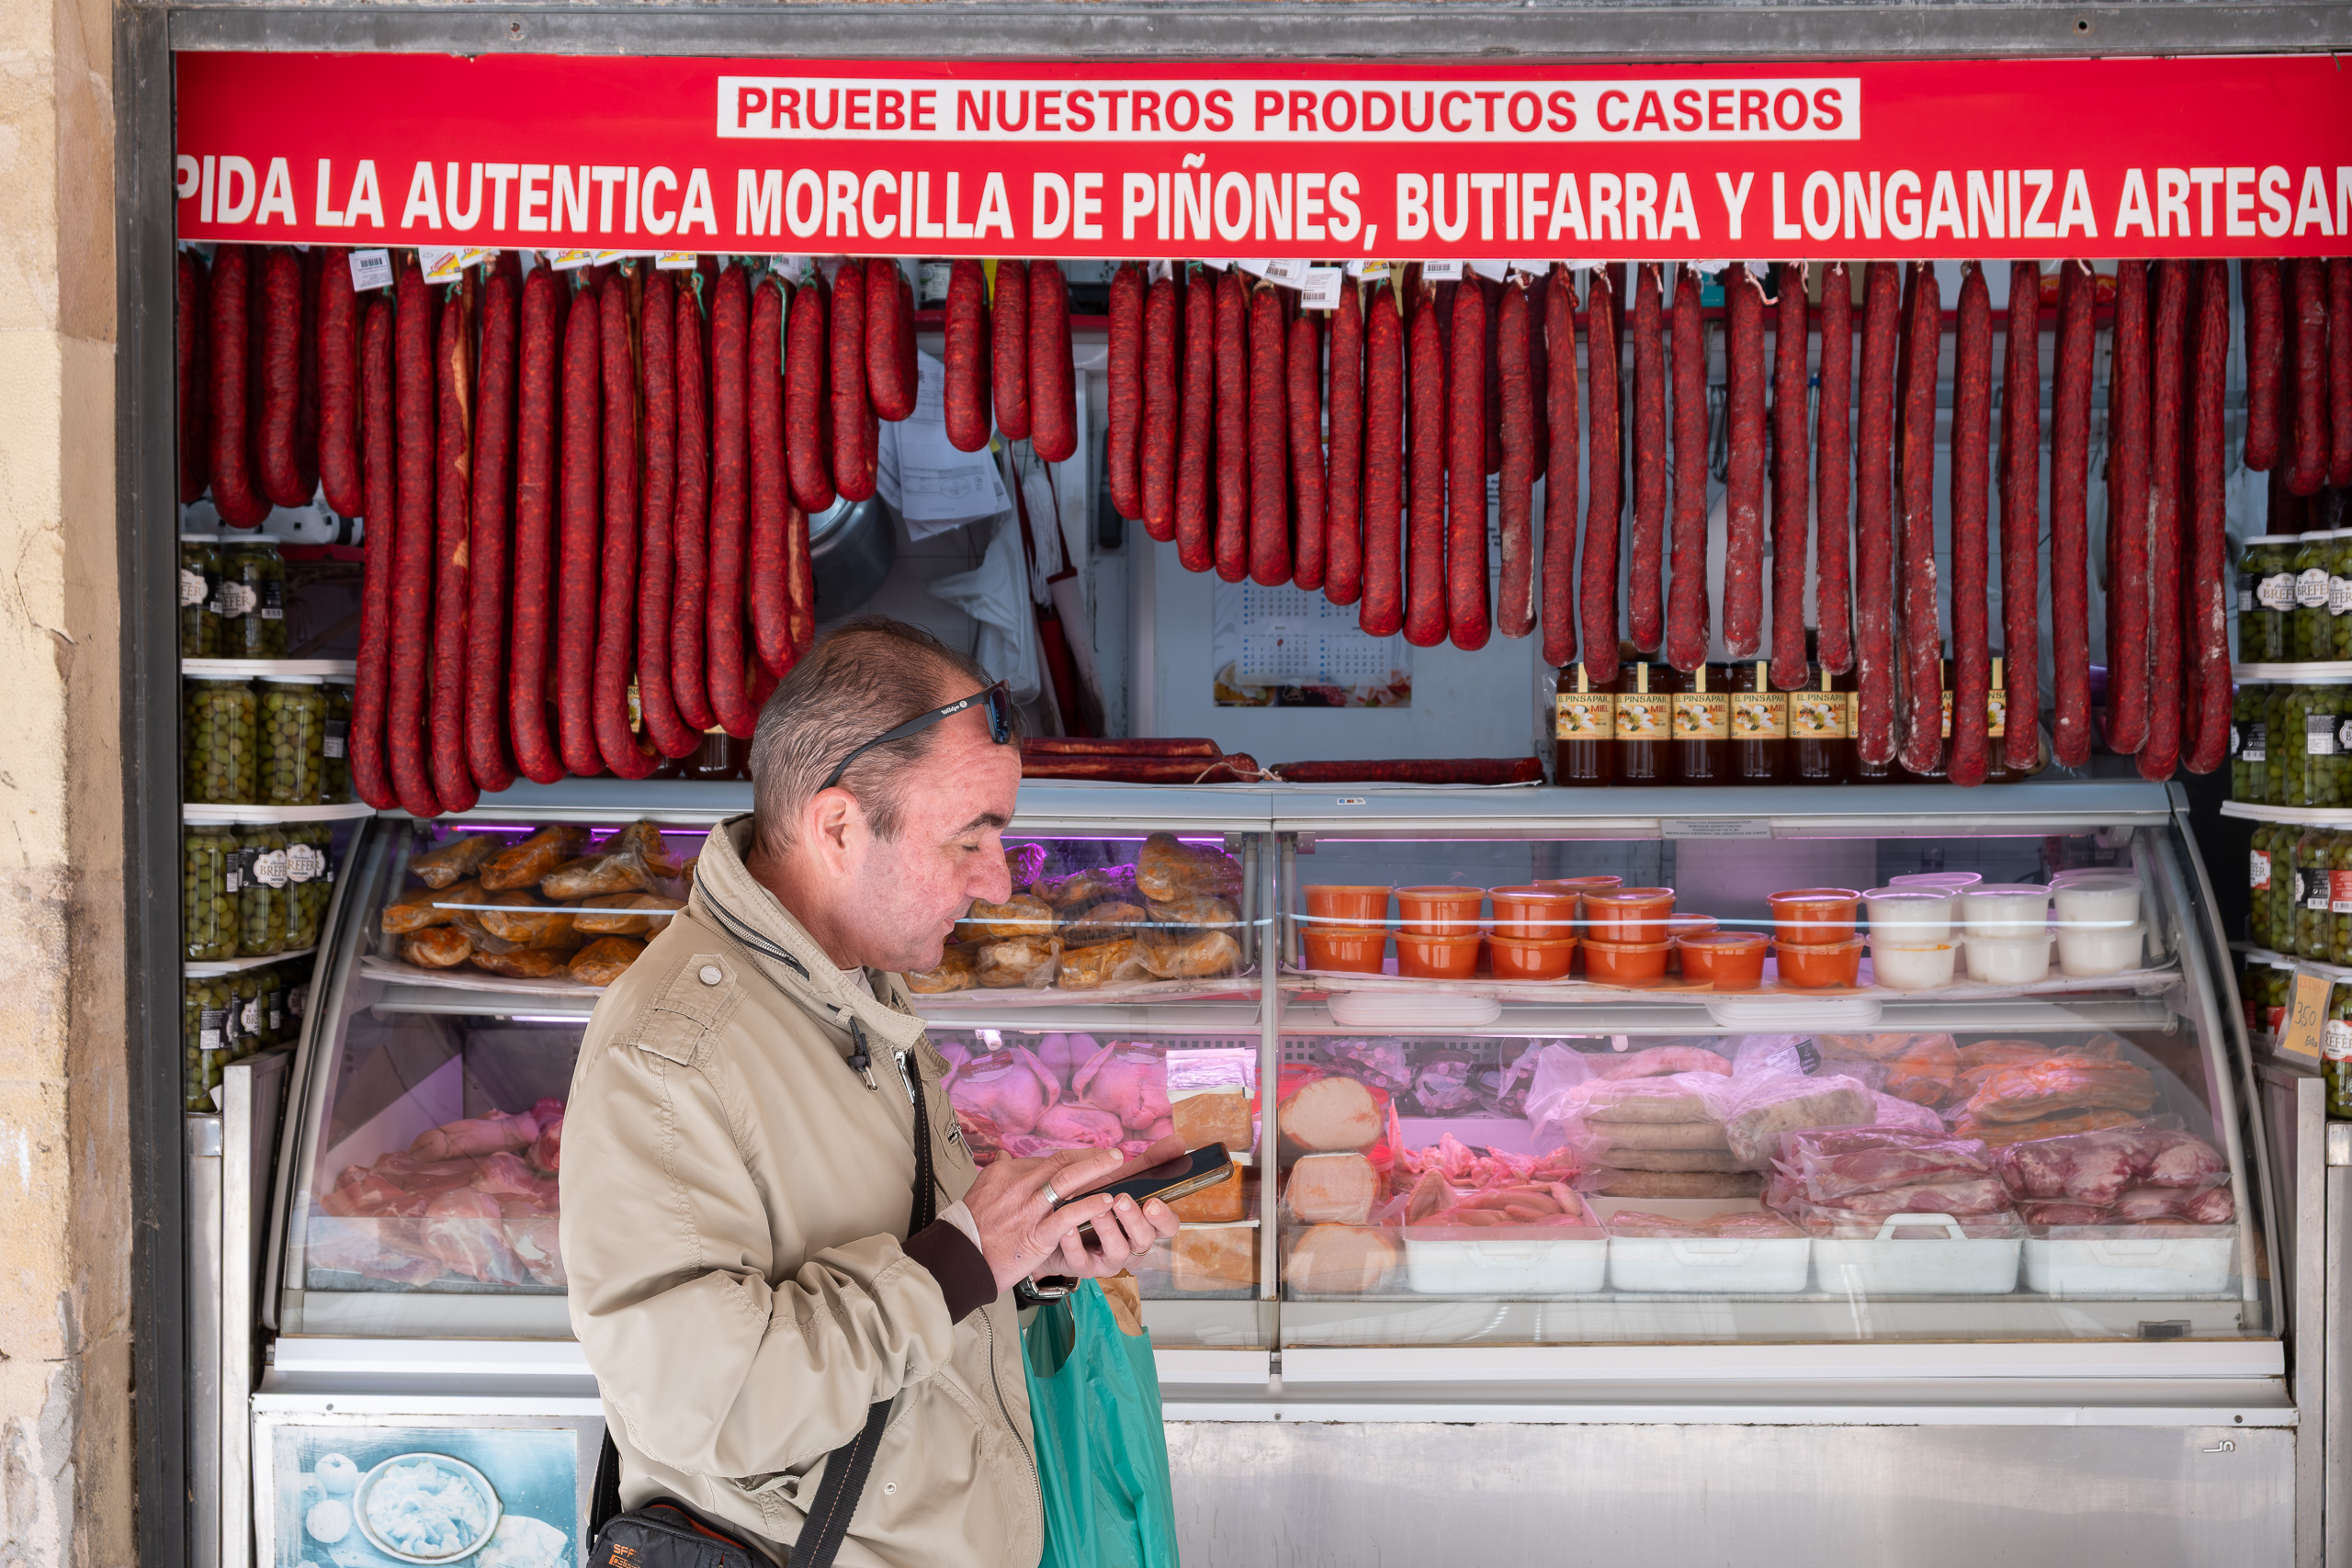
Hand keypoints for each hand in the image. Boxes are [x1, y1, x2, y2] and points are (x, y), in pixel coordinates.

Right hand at [963, 1148, 1180, 1290]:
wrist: (960, 1257)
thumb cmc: (971, 1225)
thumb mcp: (981, 1188)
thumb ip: (998, 1170)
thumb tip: (1004, 1154)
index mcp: (1008, 1172)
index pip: (1051, 1159)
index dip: (1078, 1156)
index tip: (1096, 1155)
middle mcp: (1020, 1185)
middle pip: (1063, 1164)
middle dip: (1092, 1158)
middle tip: (1116, 1154)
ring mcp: (1029, 1210)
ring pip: (1067, 1182)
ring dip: (1096, 1171)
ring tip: (1117, 1167)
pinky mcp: (1036, 1234)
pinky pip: (1067, 1215)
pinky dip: (1089, 1206)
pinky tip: (1106, 1201)